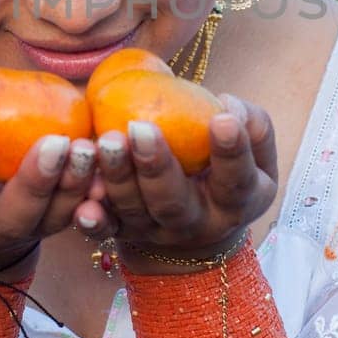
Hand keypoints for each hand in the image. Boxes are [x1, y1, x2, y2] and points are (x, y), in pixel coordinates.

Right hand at [0, 92, 97, 279]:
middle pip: (12, 217)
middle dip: (36, 182)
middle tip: (55, 144)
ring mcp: (21, 231)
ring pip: (51, 218)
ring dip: (73, 185)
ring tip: (87, 148)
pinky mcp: (49, 223)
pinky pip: (75, 212)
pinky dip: (93, 192)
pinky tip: (108, 165)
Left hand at [89, 94, 277, 261]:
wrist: (196, 224)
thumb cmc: (225, 170)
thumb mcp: (255, 153)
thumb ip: (252, 126)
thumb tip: (227, 105)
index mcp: (235, 202)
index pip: (236, 179)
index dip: (232, 152)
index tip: (222, 118)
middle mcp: (195, 223)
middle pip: (173, 201)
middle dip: (155, 165)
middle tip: (140, 128)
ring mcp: (156, 231)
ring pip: (133, 209)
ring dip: (116, 177)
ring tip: (107, 141)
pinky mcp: (124, 232)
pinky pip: (105, 230)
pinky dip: (93, 221)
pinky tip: (82, 205)